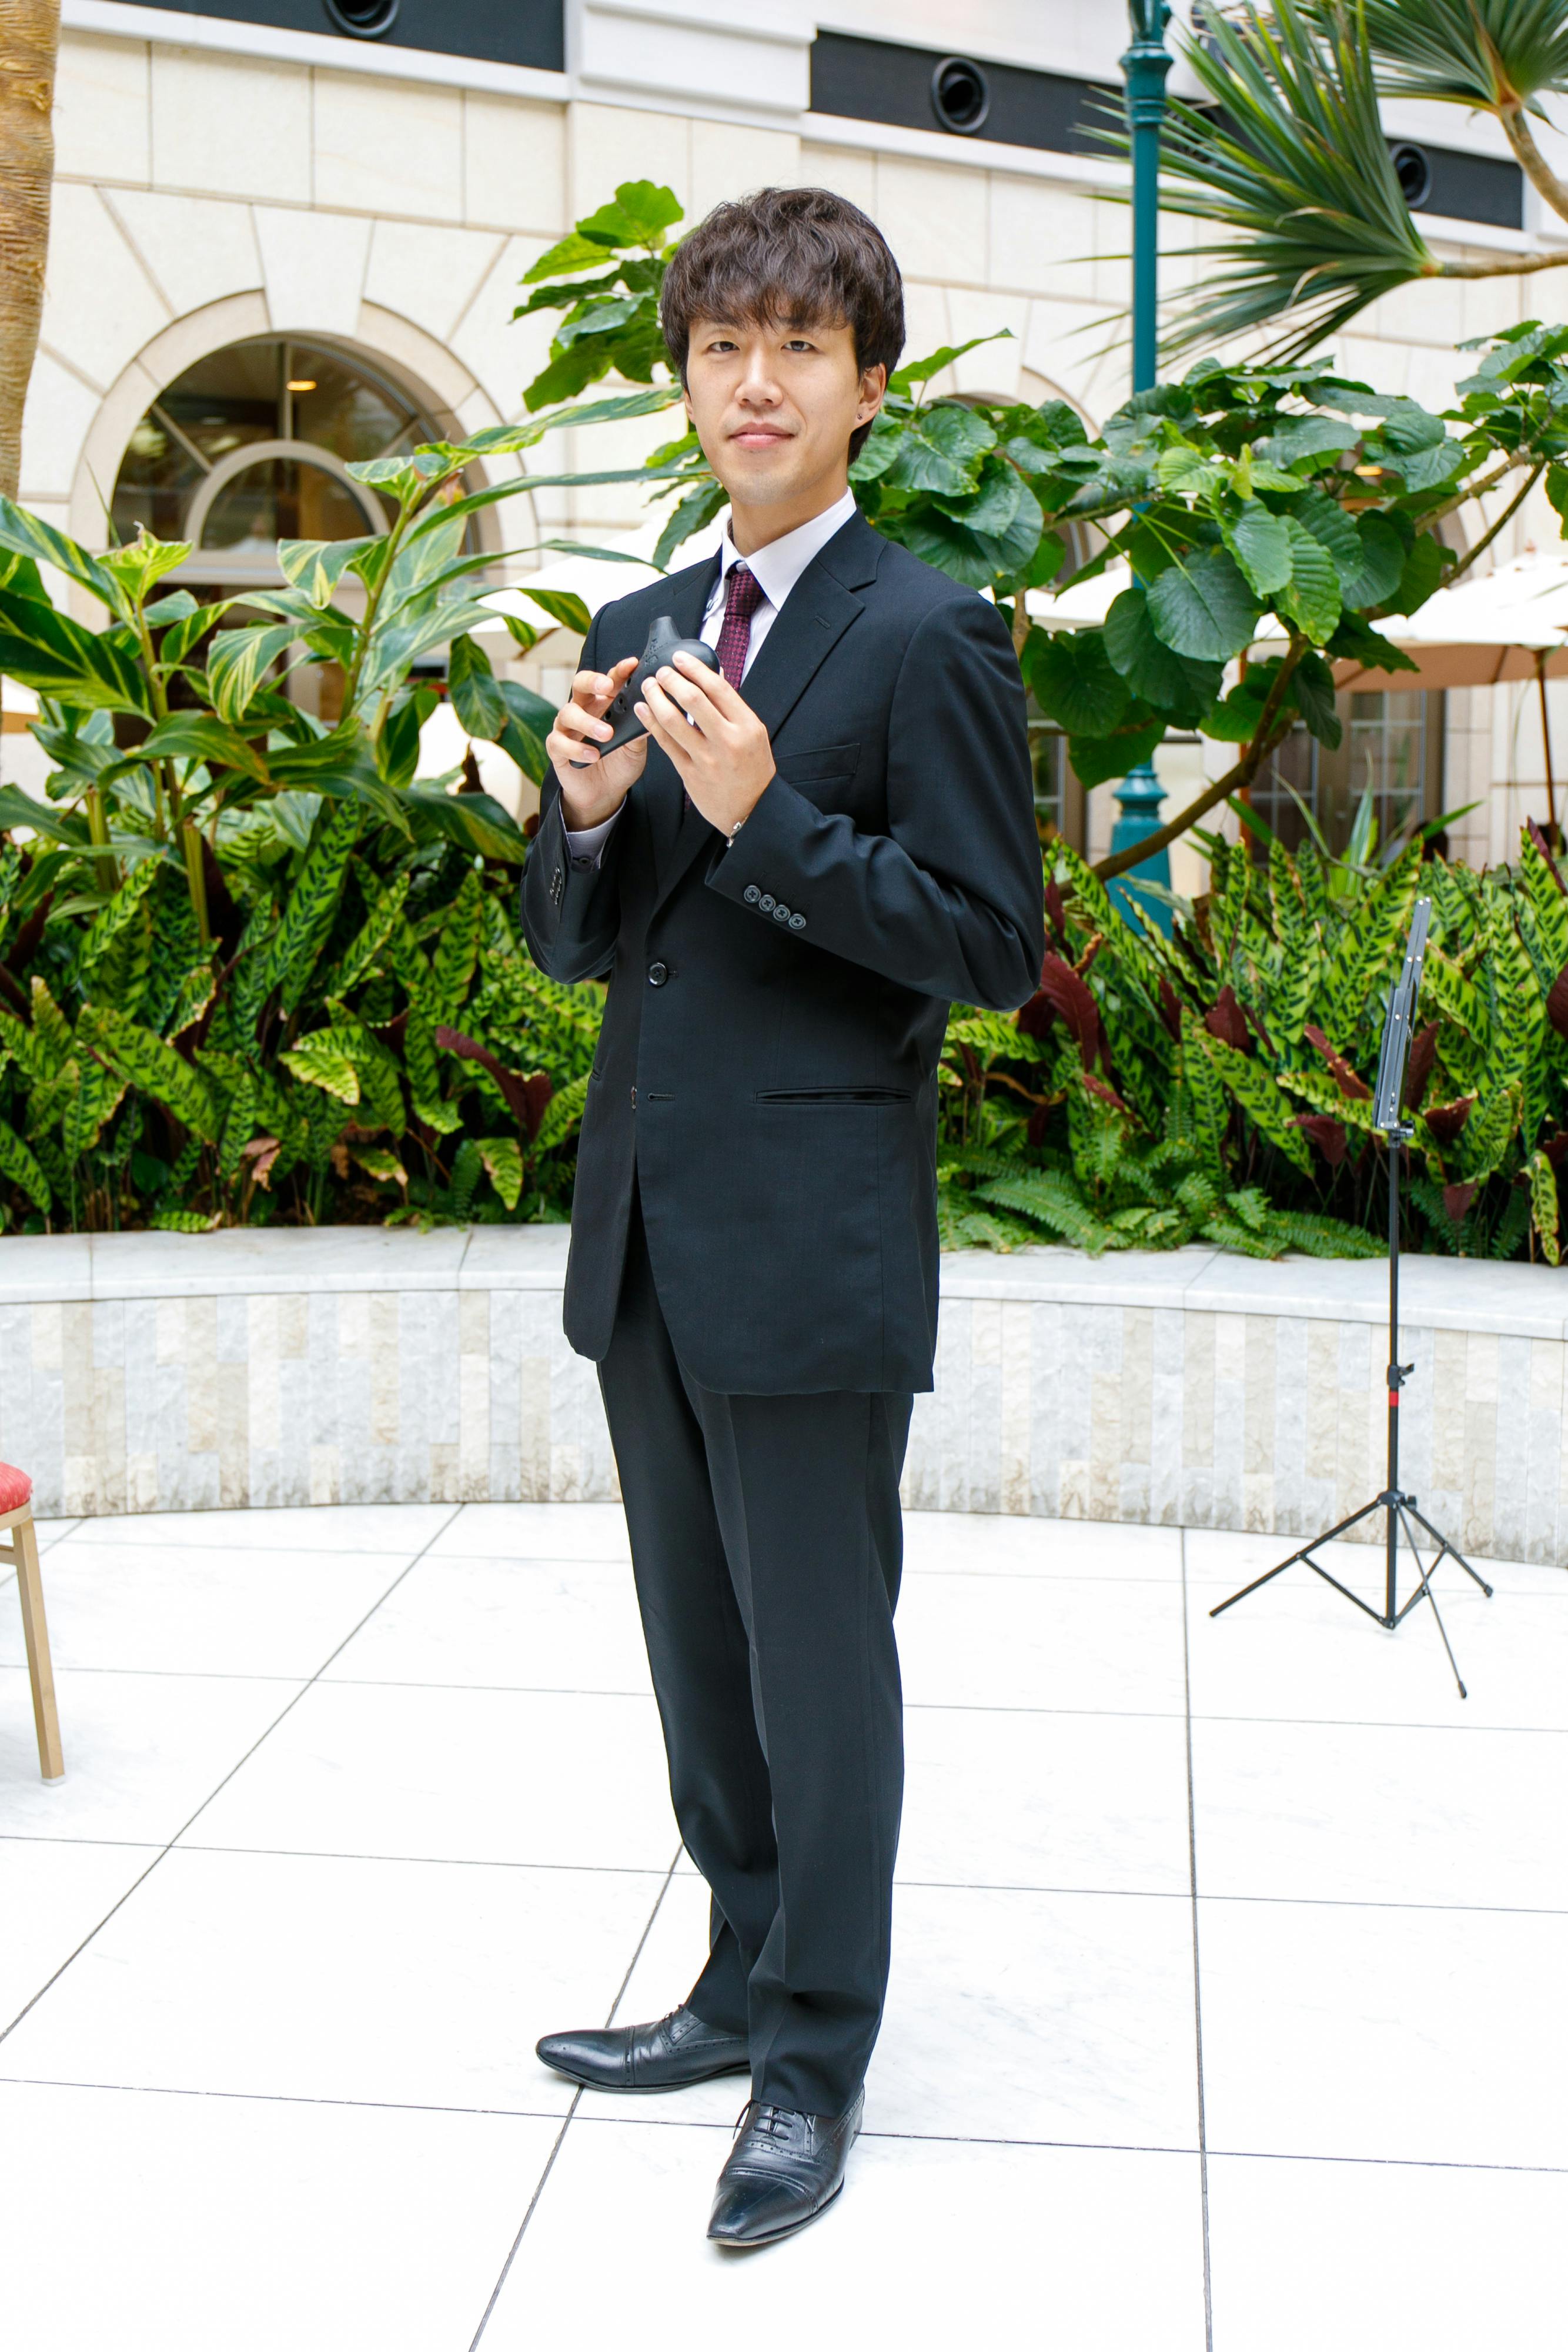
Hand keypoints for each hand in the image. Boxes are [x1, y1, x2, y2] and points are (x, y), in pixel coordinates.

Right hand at [547, 656, 648, 826]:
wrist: (605, 795)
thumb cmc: (620, 764)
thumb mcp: (636, 748)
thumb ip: (640, 730)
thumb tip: (655, 711)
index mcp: (604, 704)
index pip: (610, 681)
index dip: (619, 671)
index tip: (633, 665)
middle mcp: (584, 710)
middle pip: (580, 684)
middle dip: (593, 681)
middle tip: (608, 687)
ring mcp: (568, 728)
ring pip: (568, 713)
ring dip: (588, 722)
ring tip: (606, 734)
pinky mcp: (557, 748)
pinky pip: (560, 742)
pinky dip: (577, 748)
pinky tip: (593, 756)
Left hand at [637, 653, 774, 835]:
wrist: (752, 810)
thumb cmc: (753, 768)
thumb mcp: (754, 733)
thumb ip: (732, 706)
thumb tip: (714, 674)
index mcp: (747, 726)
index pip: (717, 687)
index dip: (694, 668)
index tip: (680, 657)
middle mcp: (727, 741)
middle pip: (693, 700)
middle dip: (671, 680)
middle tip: (660, 672)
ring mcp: (707, 759)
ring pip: (673, 720)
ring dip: (656, 698)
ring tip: (648, 687)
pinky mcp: (690, 774)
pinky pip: (665, 743)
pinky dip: (651, 723)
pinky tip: (643, 710)